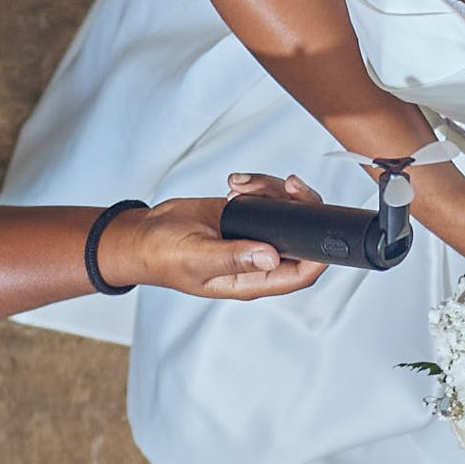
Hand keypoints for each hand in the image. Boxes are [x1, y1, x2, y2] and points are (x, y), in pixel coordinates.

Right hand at [103, 183, 329, 297]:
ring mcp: (252, 235)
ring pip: (285, 211)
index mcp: (251, 279)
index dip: (318, 255)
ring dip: (272, 190)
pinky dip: (256, 184)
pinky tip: (234, 184)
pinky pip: (266, 196)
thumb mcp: (196, 257)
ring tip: (241, 185)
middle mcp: (257, 259)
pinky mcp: (244, 215)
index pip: (299, 274)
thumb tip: (272, 257)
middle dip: (301, 207)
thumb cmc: (162, 256)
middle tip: (288, 185)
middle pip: (299, 237)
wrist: (143, 233)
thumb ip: (234, 257)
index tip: (320, 226)